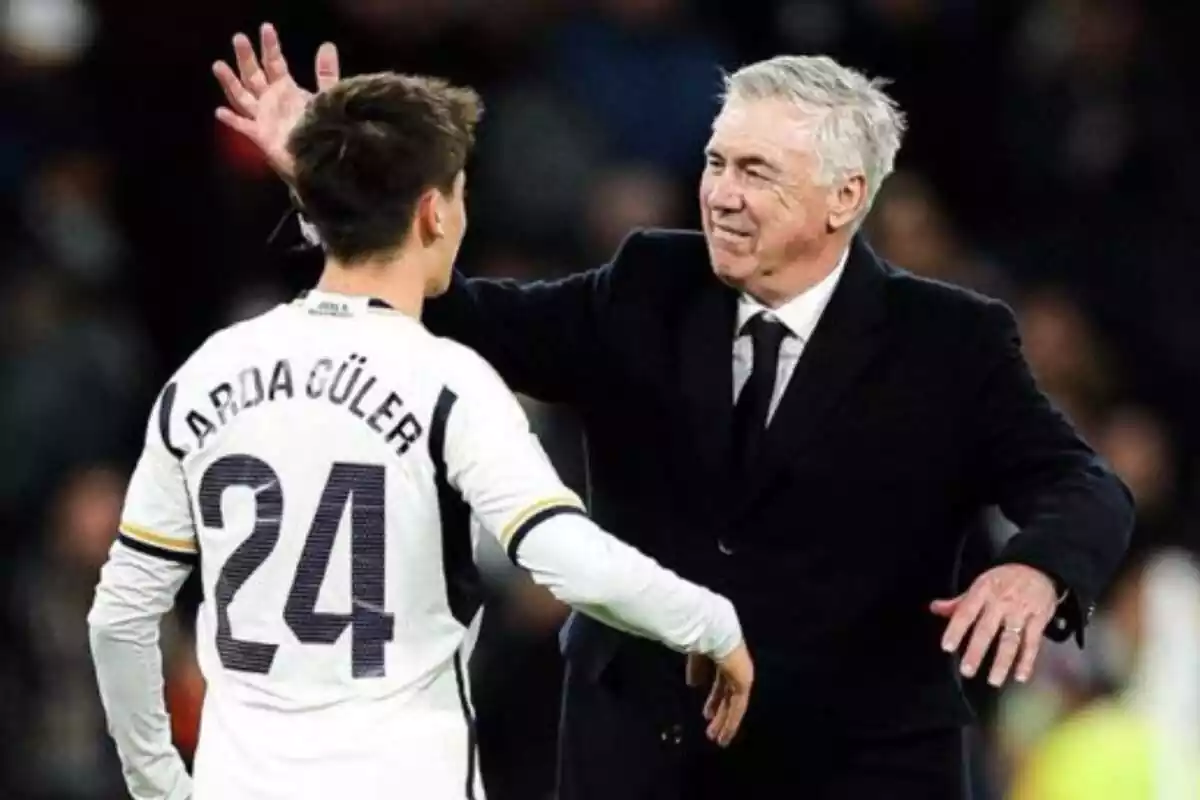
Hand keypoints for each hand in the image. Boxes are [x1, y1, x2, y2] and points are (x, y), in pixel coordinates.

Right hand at [212, 22, 341, 180]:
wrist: (324, 159)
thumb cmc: (324, 128)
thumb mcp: (327, 97)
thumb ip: (326, 73)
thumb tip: (327, 45)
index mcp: (286, 89)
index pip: (274, 63)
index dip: (270, 46)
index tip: (266, 28)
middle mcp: (271, 100)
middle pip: (253, 75)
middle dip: (245, 57)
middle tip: (238, 37)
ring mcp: (263, 118)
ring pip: (242, 97)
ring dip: (230, 82)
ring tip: (218, 65)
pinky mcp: (261, 137)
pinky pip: (244, 127)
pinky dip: (233, 120)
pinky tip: (221, 112)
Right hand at [685, 641, 753, 746]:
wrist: (714, 632)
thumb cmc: (702, 639)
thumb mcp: (696, 656)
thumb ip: (696, 670)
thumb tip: (693, 684)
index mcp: (724, 660)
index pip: (721, 684)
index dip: (714, 700)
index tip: (707, 715)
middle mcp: (736, 669)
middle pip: (728, 697)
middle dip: (720, 714)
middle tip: (712, 732)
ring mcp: (742, 676)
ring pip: (734, 705)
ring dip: (726, 723)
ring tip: (719, 740)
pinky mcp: (744, 682)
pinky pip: (738, 707)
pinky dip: (732, 721)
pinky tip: (726, 734)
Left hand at [931, 564, 1058, 686]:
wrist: (1038, 568)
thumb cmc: (1003, 580)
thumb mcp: (979, 585)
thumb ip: (958, 602)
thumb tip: (934, 608)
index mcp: (982, 592)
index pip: (965, 613)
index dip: (955, 630)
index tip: (947, 647)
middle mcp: (1001, 602)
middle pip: (986, 629)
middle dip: (976, 651)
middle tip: (967, 670)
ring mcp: (1021, 611)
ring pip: (1010, 640)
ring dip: (1002, 662)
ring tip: (994, 680)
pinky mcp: (1039, 619)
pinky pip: (1032, 643)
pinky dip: (1027, 661)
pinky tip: (1021, 676)